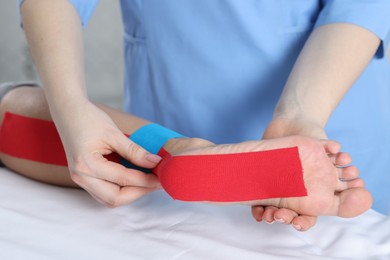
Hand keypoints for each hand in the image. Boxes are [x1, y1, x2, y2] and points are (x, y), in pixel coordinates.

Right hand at [55, 100, 161, 206]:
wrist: (68, 112)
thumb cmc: (88, 118)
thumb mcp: (114, 133)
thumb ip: (135, 151)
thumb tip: (155, 162)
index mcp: (87, 164)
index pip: (123, 179)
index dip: (146, 180)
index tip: (162, 177)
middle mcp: (81, 177)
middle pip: (115, 198)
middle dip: (139, 192)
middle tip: (157, 182)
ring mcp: (80, 180)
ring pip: (109, 200)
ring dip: (131, 194)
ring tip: (149, 182)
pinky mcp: (84, 178)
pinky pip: (104, 193)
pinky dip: (121, 190)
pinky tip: (135, 180)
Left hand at [253, 116, 327, 230]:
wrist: (291, 123)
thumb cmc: (310, 137)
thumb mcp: (322, 147)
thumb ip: (331, 153)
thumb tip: (340, 156)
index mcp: (311, 192)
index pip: (307, 215)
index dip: (303, 221)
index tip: (297, 223)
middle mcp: (294, 193)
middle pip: (289, 214)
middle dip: (285, 218)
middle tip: (279, 216)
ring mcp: (277, 187)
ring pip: (273, 209)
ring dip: (269, 215)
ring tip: (266, 215)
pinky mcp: (262, 181)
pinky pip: (257, 199)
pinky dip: (256, 208)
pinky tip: (256, 212)